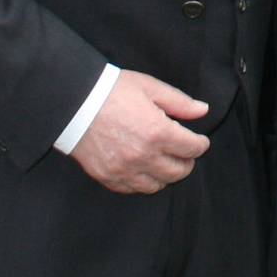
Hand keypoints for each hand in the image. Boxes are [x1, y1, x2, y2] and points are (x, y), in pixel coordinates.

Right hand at [69, 69, 210, 193]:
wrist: (73, 102)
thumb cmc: (112, 90)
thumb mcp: (150, 88)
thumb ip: (180, 102)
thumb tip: (202, 111)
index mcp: (158, 132)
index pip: (192, 148)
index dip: (200, 144)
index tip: (200, 141)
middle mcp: (143, 155)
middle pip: (179, 171)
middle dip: (187, 161)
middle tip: (184, 152)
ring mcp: (124, 169)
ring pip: (157, 185)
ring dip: (166, 175)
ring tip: (164, 161)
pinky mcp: (107, 176)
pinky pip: (132, 189)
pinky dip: (143, 182)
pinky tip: (144, 169)